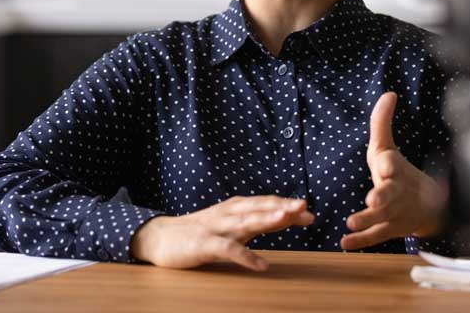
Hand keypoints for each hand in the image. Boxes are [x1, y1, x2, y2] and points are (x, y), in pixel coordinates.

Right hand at [130, 196, 313, 270]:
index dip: (286, 205)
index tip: (308, 211)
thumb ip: (254, 222)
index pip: (265, 204)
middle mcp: (228, 214)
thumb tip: (284, 218)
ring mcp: (216, 228)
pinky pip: (228, 250)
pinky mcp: (204, 244)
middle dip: (282, 207)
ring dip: (266, 219)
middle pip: (259, 208)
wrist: (161, 237)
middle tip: (304, 208)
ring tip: (286, 218)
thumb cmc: (199, 232)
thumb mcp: (229, 224)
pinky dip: (246, 257)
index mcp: (235, 208)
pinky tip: (262, 265)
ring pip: (245, 222)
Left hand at [341, 92, 447, 250]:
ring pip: (382, 217)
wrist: (429, 207)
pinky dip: (361, 241)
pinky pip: (375, 236)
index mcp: (395, 169)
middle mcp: (396, 191)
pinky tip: (345, 243)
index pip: (392, 165)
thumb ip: (382, 123)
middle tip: (372, 199)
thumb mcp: (387, 148)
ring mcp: (394, 212)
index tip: (385, 163)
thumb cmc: (398, 173)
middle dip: (382, 196)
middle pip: (391, 193)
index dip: (389, 164)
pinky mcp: (389, 229)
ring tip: (351, 222)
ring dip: (368, 220)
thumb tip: (388, 93)